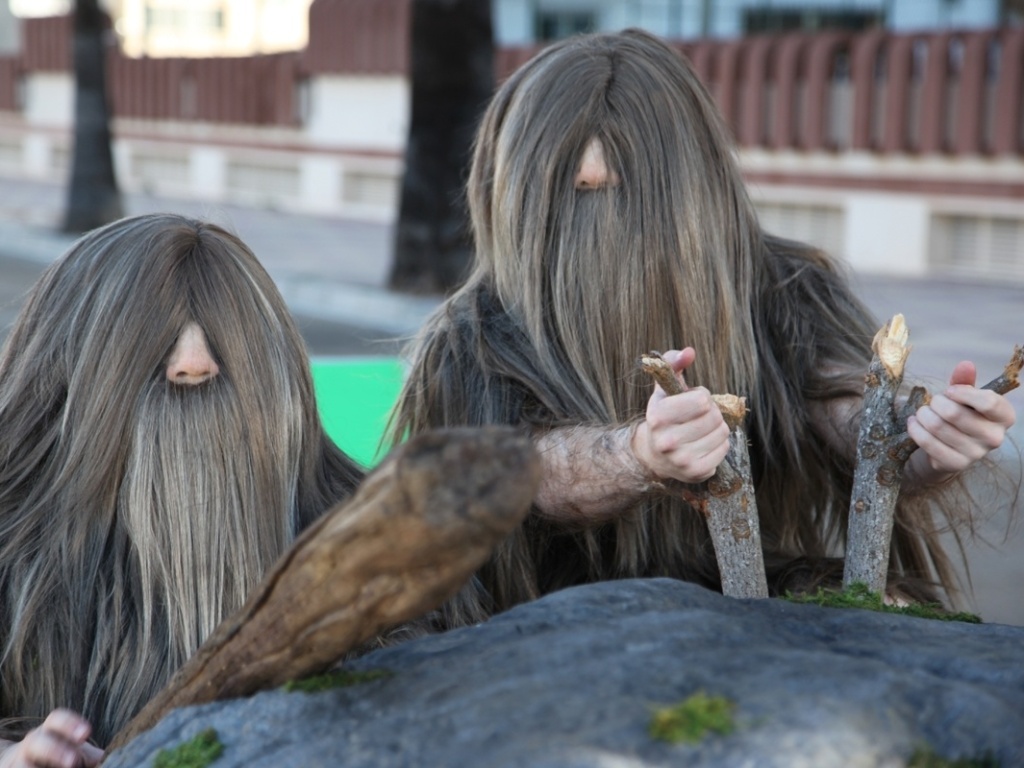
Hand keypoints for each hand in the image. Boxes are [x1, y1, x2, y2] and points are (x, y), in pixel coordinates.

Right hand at [0, 710, 102, 767]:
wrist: (21, 764)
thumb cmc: (57, 755)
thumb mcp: (73, 750)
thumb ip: (91, 754)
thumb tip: (117, 756)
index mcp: (50, 730)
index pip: (57, 719)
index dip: (70, 724)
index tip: (86, 733)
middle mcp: (32, 743)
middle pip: (38, 742)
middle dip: (55, 750)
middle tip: (73, 761)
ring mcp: (18, 762)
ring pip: (23, 766)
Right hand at [632, 348, 730, 482]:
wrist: (653, 454)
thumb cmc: (664, 415)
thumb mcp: (664, 388)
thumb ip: (674, 363)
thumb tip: (690, 352)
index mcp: (658, 416)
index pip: (702, 400)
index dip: (702, 396)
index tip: (691, 401)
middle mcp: (667, 440)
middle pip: (715, 417)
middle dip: (711, 412)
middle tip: (698, 416)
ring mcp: (681, 459)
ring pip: (722, 433)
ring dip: (717, 427)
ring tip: (701, 429)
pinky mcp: (695, 472)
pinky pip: (724, 449)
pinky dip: (719, 444)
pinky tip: (704, 443)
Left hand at [906, 361, 1016, 484]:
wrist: (951, 447)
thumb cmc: (962, 414)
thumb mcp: (965, 396)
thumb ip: (965, 381)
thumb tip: (966, 365)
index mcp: (1004, 416)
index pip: (988, 402)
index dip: (963, 393)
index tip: (949, 391)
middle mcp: (995, 437)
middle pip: (955, 413)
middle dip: (936, 403)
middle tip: (932, 402)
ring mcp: (976, 454)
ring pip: (938, 427)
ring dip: (923, 415)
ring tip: (922, 412)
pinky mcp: (956, 464)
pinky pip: (928, 443)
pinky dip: (916, 429)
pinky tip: (914, 423)